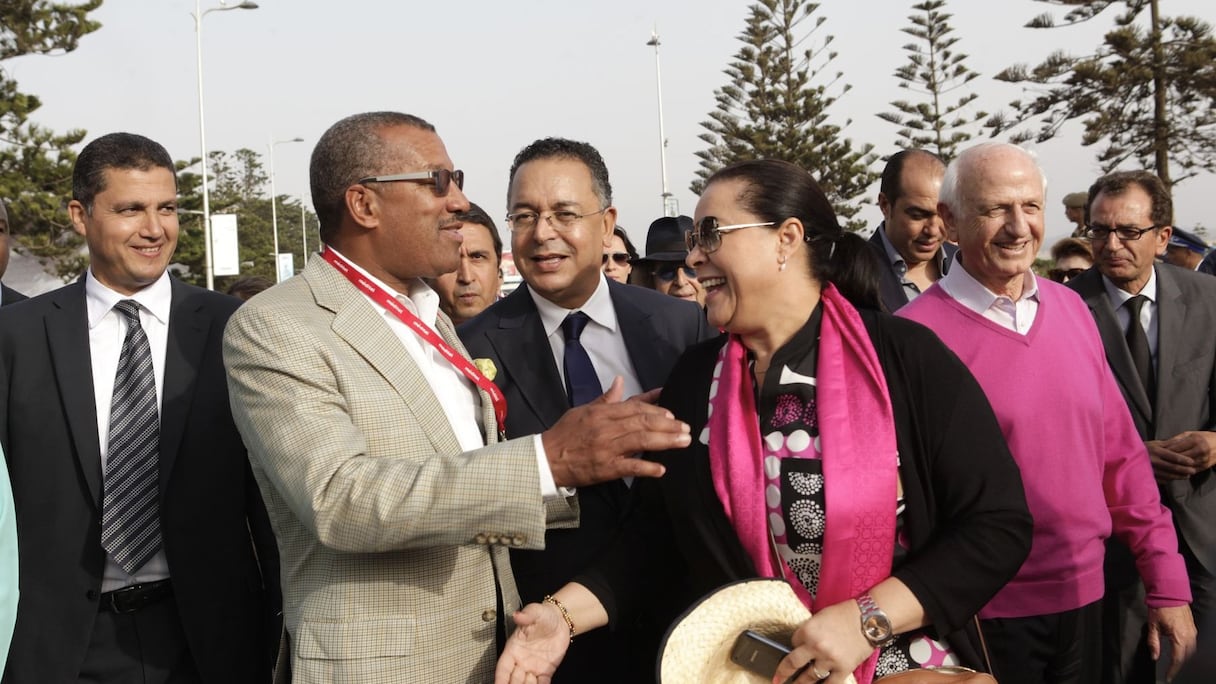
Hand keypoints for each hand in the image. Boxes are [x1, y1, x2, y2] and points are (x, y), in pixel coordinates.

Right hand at [495, 602, 569, 683]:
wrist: (561, 620)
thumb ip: (527, 615)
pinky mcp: (546, 670)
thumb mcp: (535, 612)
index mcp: (514, 648)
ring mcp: (533, 667)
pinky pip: (542, 683)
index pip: (503, 668)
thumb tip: (517, 615)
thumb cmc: (544, 615)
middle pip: (513, 680)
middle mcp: (521, 660)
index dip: (500, 679)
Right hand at [541, 377, 690, 487]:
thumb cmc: (565, 433)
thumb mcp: (583, 410)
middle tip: (686, 428)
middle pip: (643, 423)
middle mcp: (606, 428)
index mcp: (601, 413)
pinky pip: (629, 468)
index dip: (656, 410)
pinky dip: (646, 468)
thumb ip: (605, 398)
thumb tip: (620, 381)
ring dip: (665, 441)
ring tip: (684, 442)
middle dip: (668, 425)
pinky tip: (661, 469)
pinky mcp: (605, 469)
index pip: (635, 408)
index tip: (672, 414)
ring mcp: (607, 449)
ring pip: (641, 441)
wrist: (546, 458)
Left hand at [772, 601, 869, 683]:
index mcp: (808, 630)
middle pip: (793, 663)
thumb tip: (800, 644)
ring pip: (809, 677)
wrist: (870, 619)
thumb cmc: (845, 614)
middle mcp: (816, 646)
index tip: (796, 649)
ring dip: (801, 683)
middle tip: (776, 680)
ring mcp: (829, 660)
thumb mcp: (820, 616)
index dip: (794, 646)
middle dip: (783, 673)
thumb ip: (809, 631)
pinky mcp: (843, 669)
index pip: (792, 642)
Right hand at [1146, 440, 1198, 482]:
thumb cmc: (1143, 448)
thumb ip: (1168, 443)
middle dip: (1185, 469)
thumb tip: (1182, 442)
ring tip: (1187, 475)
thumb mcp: (1154, 443)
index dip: (1184, 460)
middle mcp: (1153, 460)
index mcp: (1156, 451)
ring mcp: (1150, 469)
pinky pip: (1162, 479)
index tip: (1192, 462)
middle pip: (1173, 467)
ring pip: (1168, 475)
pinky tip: (1175, 478)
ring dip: (1179, 476)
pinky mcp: (1148, 476)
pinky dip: (1170, 479)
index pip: (1174, 456)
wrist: (1127, 456)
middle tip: (1193, 471)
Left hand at [1146, 604, 1195, 680]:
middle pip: (1187, 657)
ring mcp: (1193, 632)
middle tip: (1171, 671)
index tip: (1168, 677)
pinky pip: (1192, 644)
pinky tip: (1180, 652)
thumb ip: (1154, 643)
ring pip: (1191, 651)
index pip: (1178, 659)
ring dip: (1184, 659)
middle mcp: (1189, 636)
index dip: (1173, 670)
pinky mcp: (1193, 628)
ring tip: (1175, 664)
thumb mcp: (1153, 626)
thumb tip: (1155, 657)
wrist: (1170, 593)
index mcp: (1179, 637)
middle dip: (1179, 666)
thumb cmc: (1160, 608)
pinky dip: (1187, 651)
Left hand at [1158, 431, 1215, 470]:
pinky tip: (1173, 472)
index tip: (1156, 453)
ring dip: (1173, 468)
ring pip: (1185, 466)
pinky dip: (1182, 472)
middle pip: (1180, 458)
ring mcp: (1204, 459)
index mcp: (1195, 440)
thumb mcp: (1190, 434)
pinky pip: (1191, 471)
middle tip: (1157, 462)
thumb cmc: (1202, 437)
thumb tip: (1163, 445)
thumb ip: (1177, 439)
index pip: (1176, 448)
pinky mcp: (1205, 467)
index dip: (1165, 451)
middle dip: (1168, 460)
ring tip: (1162, 468)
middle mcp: (1200, 450)